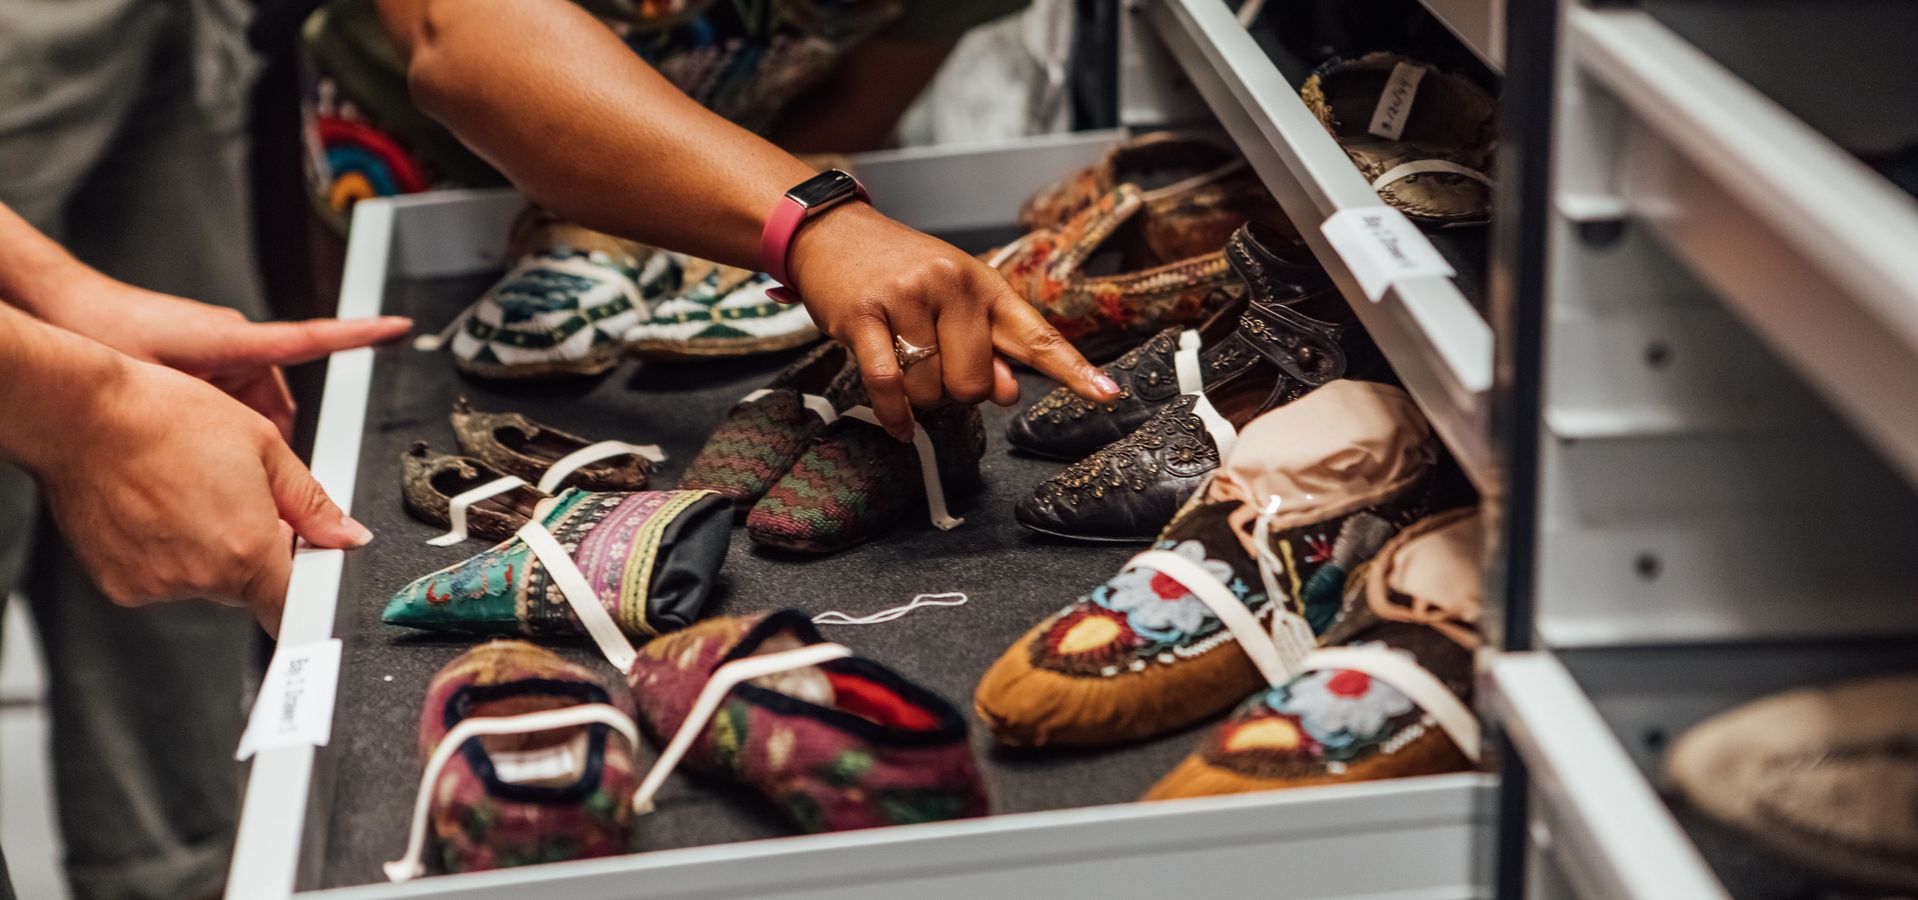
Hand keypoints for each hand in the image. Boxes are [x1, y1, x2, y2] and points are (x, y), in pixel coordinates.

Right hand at [27, 354, 374, 634]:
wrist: (80, 415)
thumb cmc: (166, 418)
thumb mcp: (264, 446)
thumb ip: (313, 504)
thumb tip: (346, 535)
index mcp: (246, 548)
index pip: (293, 605)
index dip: (304, 586)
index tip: (303, 566)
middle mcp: (200, 577)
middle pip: (251, 588)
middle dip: (254, 551)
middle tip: (233, 498)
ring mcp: (155, 586)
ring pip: (206, 581)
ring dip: (209, 551)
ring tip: (187, 493)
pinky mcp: (119, 586)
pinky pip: (162, 579)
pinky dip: (167, 554)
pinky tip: (157, 509)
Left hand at [40, 273, 410, 438]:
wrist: (60, 311)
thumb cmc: (108, 333)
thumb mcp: (171, 386)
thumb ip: (220, 416)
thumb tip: (261, 453)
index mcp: (239, 338)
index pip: (315, 336)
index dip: (360, 334)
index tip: (399, 327)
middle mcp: (237, 340)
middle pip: (277, 407)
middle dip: (267, 443)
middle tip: (248, 476)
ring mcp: (221, 349)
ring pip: (253, 411)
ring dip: (240, 436)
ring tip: (201, 454)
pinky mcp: (203, 357)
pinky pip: (233, 398)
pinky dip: (222, 423)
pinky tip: (195, 439)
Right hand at [788, 204, 1119, 440]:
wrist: (831, 233)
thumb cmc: (898, 271)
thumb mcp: (953, 300)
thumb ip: (988, 347)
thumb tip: (1007, 393)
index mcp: (984, 284)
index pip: (1036, 336)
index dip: (1074, 370)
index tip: (1108, 394)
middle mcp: (951, 286)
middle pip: (975, 382)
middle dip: (957, 393)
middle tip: (935, 370)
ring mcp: (906, 299)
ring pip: (930, 388)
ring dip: (919, 396)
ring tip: (904, 361)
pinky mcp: (863, 316)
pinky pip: (888, 385)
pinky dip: (895, 414)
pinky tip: (899, 426)